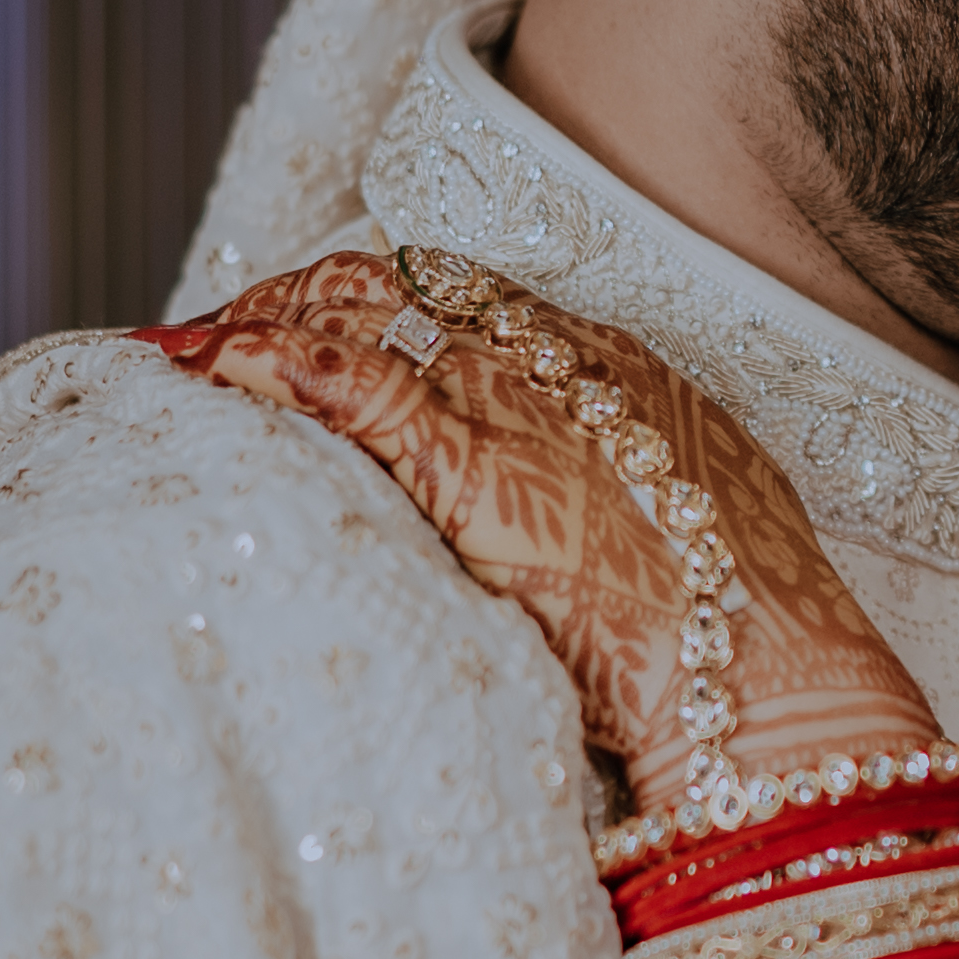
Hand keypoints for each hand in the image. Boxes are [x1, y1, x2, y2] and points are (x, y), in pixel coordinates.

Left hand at [178, 251, 939, 828]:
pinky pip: (351, 384)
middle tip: (221, 333)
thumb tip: (584, 527)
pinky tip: (217, 368)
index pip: (466, 295)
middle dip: (299, 294)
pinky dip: (272, 365)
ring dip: (263, 320)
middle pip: (402, 284)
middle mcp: (560, 363)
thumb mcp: (689, 526)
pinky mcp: (473, 468)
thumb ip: (622, 498)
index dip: (373, 299)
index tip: (309, 324)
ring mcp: (516, 406)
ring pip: (362, 312)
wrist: (771, 673)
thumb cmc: (743, 632)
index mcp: (617, 368)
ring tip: (188, 351)